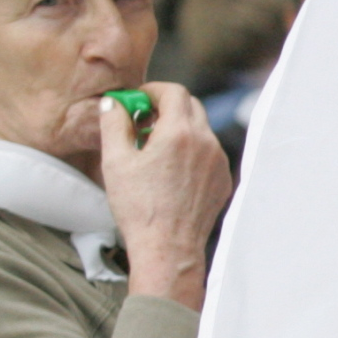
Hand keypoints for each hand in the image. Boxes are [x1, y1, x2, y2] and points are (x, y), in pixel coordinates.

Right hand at [99, 85, 230, 310]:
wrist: (168, 247)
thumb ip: (114, 124)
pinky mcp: (223, 178)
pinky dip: (191, 151)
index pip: (174, 92)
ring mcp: (219, 161)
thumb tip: (115, 103)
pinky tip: (170, 172)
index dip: (152, 91)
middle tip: (142, 124)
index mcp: (181, 133)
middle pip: (190, 106)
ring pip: (200, 130)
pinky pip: (208, 152)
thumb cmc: (139, 208)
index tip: (136, 102)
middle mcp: (207, 142)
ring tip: (152, 151)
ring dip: (178, 130)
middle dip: (166, 107)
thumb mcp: (116, 162)